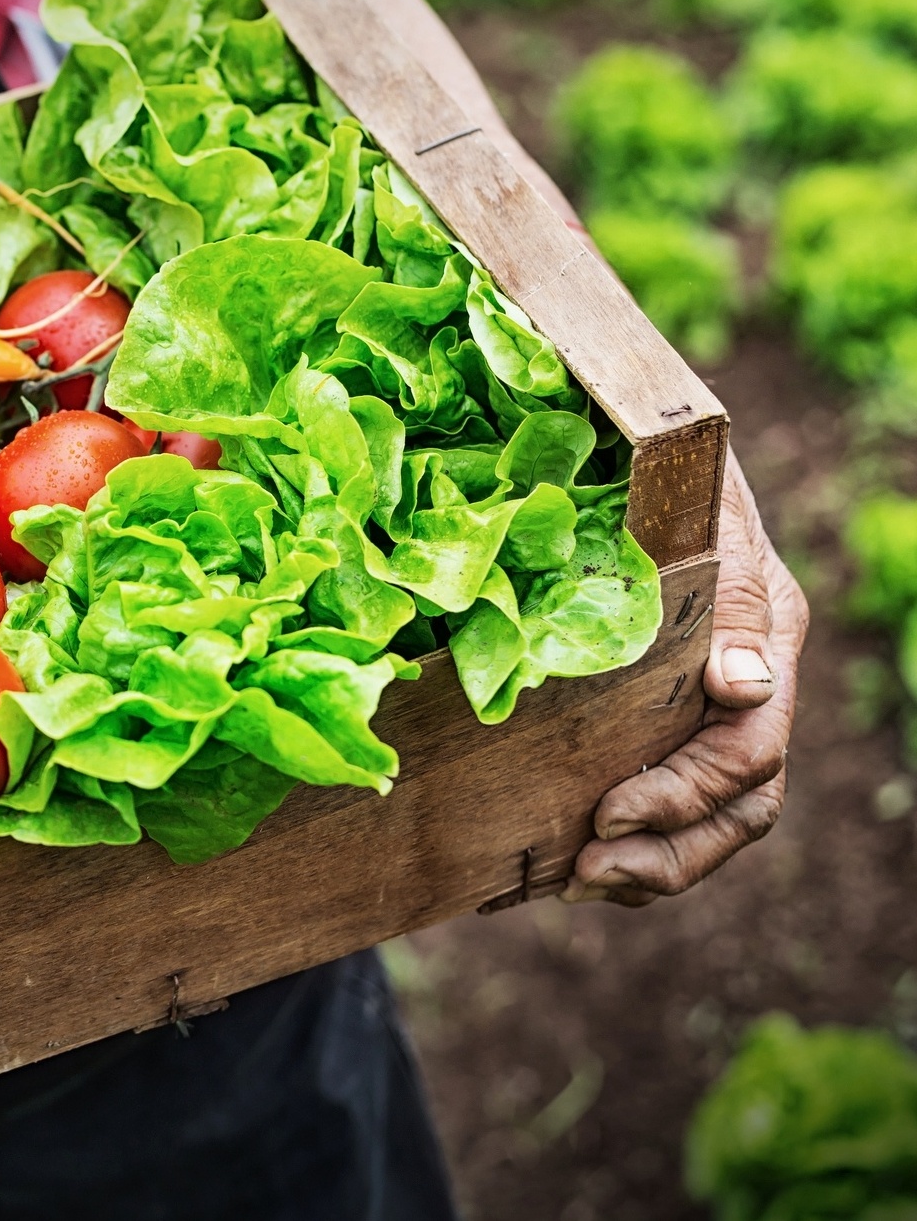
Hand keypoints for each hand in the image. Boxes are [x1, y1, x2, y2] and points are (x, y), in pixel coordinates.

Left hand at [562, 453, 807, 904]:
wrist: (634, 438)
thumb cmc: (669, 469)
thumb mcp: (702, 515)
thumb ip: (726, 598)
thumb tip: (744, 687)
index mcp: (765, 637)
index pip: (751, 751)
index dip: (685, 796)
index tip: (608, 813)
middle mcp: (744, 684)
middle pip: (738, 808)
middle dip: (666, 854)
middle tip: (585, 872)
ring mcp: (705, 705)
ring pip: (708, 820)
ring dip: (644, 865)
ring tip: (573, 882)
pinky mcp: (658, 712)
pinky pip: (660, 801)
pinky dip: (618, 843)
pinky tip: (555, 864)